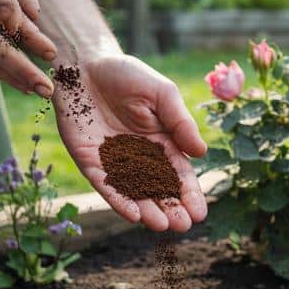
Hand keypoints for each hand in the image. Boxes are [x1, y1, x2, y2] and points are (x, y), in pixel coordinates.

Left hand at [55, 55, 208, 231]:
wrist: (86, 63)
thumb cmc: (128, 74)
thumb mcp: (163, 94)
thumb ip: (181, 123)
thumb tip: (201, 153)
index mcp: (161, 142)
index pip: (178, 175)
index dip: (189, 194)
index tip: (200, 213)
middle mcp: (139, 157)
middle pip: (158, 189)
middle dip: (171, 208)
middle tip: (184, 225)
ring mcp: (113, 161)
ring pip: (133, 192)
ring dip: (147, 210)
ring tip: (162, 225)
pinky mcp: (89, 160)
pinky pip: (105, 184)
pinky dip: (118, 199)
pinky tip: (132, 214)